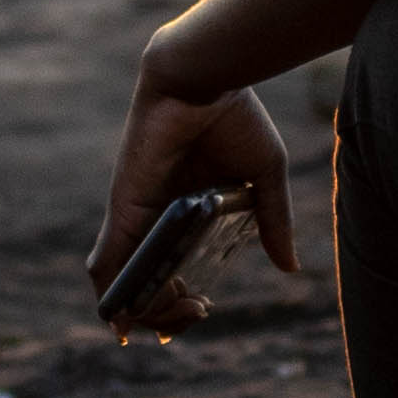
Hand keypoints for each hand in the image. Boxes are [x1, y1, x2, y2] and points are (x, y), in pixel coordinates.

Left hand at [90, 62, 300, 334]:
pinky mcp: (125, 207)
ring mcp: (138, 214)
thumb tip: (290, 267)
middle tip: (196, 315)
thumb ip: (273, 222)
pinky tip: (121, 319)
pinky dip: (111, 293)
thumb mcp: (264, 178)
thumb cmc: (236, 116)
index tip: (203, 310)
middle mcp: (158, 217)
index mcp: (188, 210)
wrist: (207, 77)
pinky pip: (107, 259)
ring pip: (123, 280)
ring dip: (142, 312)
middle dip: (165, 313)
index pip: (172, 266)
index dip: (179, 298)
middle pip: (146, 281)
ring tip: (175, 320)